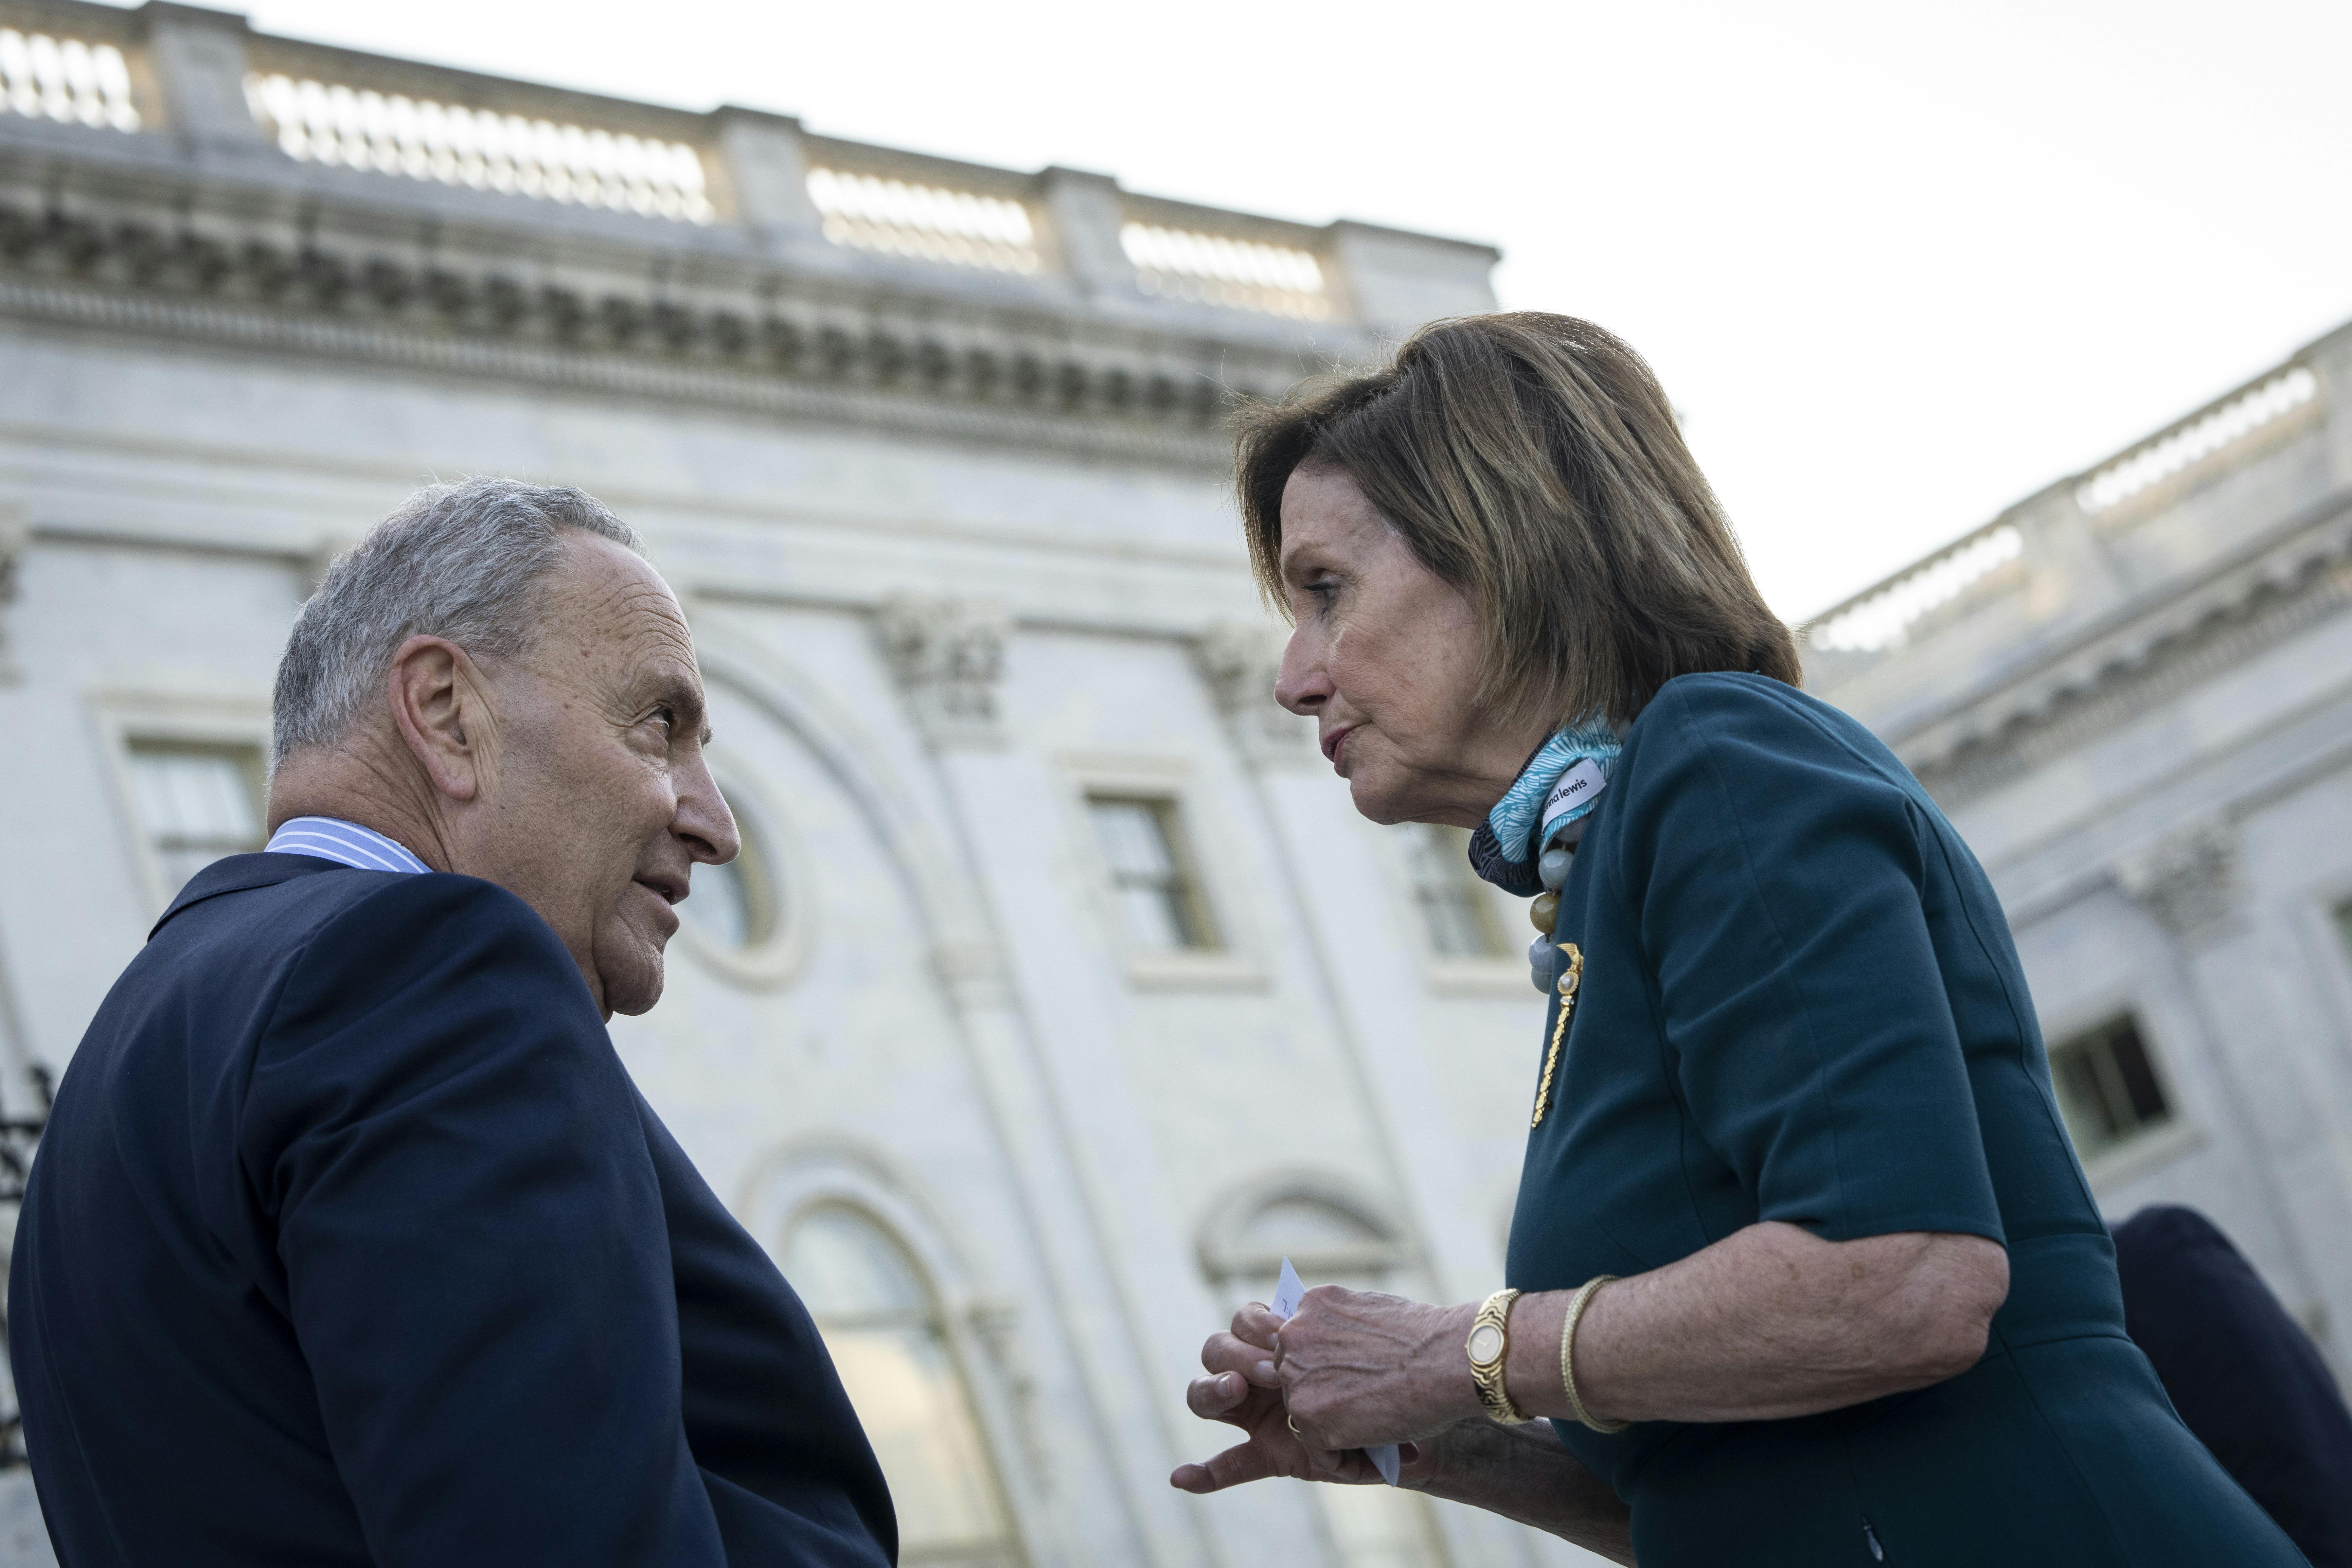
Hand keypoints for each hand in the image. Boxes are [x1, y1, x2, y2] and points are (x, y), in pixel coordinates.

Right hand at [1169, 1303, 1403, 1492]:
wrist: (1427, 1409)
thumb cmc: (1402, 1372)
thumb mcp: (1365, 1352)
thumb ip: (1329, 1339)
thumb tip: (1303, 1317)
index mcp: (1285, 1341)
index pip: (1248, 1322)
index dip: (1256, 1325)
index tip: (1276, 1331)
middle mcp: (1264, 1376)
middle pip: (1218, 1349)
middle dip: (1237, 1354)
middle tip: (1273, 1370)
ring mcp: (1262, 1416)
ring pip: (1208, 1395)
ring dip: (1214, 1390)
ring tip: (1235, 1391)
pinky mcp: (1272, 1456)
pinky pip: (1230, 1465)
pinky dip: (1204, 1474)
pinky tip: (1181, 1478)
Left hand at [1276, 1285, 1481, 1449]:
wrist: (1449, 1358)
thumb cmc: (1427, 1336)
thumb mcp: (1373, 1311)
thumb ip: (1344, 1328)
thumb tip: (1342, 1349)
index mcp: (1311, 1305)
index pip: (1304, 1348)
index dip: (1330, 1373)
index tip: (1358, 1388)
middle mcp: (1293, 1335)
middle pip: (1299, 1381)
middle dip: (1327, 1402)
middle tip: (1364, 1419)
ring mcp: (1297, 1376)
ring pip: (1306, 1417)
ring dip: (1335, 1434)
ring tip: (1373, 1446)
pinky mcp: (1310, 1416)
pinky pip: (1320, 1452)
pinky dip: (1347, 1463)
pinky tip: (1376, 1463)